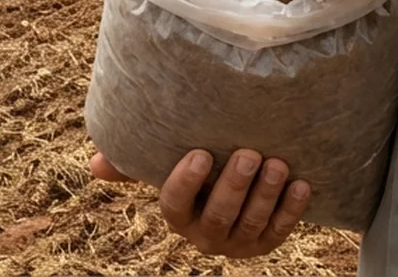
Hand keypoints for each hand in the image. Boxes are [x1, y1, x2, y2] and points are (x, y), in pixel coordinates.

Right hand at [90, 149, 310, 258]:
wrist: (232, 193)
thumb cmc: (193, 173)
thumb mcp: (162, 169)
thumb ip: (132, 165)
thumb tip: (96, 166)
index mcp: (177, 218)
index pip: (175, 204)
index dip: (187, 182)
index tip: (202, 154)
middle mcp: (205, 237)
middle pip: (219, 215)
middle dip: (235, 186)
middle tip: (248, 154)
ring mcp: (238, 243)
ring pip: (252, 222)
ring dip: (266, 194)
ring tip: (276, 163)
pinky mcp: (266, 243)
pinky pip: (281, 229)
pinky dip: (292, 208)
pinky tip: (301, 184)